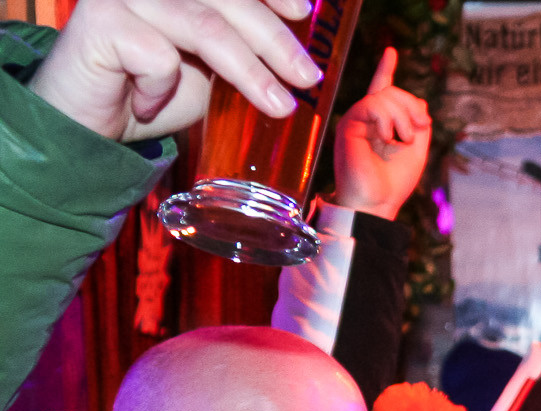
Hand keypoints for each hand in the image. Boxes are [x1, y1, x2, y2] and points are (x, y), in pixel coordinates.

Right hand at [30, 0, 319, 142]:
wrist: (90, 124)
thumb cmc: (153, 90)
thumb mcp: (211, 65)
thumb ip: (242, 44)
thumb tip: (300, 54)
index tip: (303, 13)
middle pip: (226, 0)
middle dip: (274, 40)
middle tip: (307, 77)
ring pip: (204, 26)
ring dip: (248, 70)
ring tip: (279, 105)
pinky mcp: (100, 20)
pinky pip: (158, 56)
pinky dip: (164, 89)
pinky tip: (147, 104)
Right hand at [332, 49, 431, 220]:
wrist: (375, 203)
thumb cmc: (393, 183)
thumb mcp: (417, 151)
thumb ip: (419, 125)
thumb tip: (419, 100)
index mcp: (380, 124)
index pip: (381, 90)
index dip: (386, 69)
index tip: (391, 51)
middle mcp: (365, 119)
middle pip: (391, 90)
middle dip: (413, 106)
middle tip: (420, 129)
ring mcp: (356, 120)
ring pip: (384, 95)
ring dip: (404, 116)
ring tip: (404, 138)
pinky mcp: (349, 124)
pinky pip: (373, 105)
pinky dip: (388, 120)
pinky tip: (388, 137)